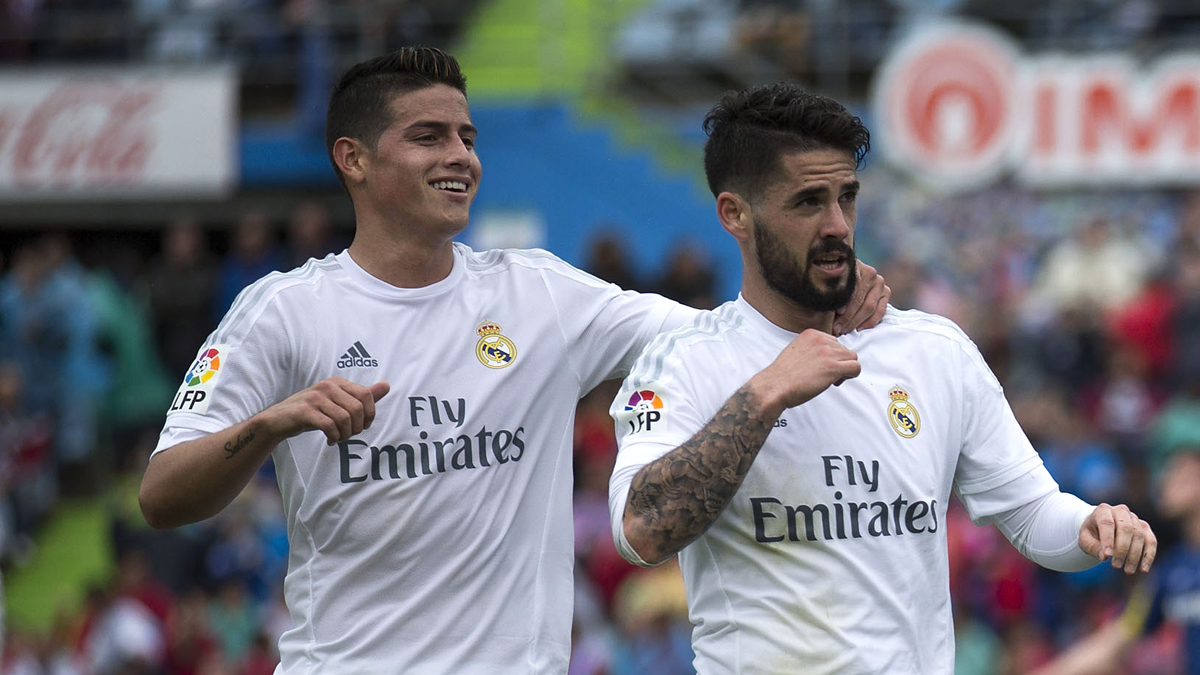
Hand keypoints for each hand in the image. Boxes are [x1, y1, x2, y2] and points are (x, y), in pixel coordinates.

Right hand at [257, 377, 390, 444]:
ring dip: (345, 434)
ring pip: (345, 419)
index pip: (366, 395)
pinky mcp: (305, 411)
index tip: (362, 426)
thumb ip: (362, 395)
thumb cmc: (312, 412)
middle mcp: (327, 386)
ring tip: (338, 438)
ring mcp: (315, 397)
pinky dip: (334, 437)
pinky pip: (329, 426)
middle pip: (357, 409)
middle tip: (348, 435)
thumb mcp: (338, 402)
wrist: (278, 420)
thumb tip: (387, 385)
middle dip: (357, 427)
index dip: (369, 415)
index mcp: (337, 382)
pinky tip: (330, 440)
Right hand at [752, 329, 860, 413]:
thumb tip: (824, 357)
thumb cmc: (783, 374)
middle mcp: (821, 340)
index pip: (834, 341)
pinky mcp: (833, 367)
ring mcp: (828, 353)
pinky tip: (836, 381)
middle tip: (826, 374)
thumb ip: (811, 349)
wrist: (775, 386)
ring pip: (852, 358)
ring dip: (845, 369)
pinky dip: (851, 375)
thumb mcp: (795, 351)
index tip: (823, 365)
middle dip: (839, 362)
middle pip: (844, 349)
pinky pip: (856, 368)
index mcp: (811, 334)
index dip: (831, 356)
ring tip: (831, 378)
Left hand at [833, 260, 889, 335]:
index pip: (850, 289)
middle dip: (847, 318)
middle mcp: (870, 273)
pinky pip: (880, 311)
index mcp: (855, 266)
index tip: (835, 316)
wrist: (849, 276)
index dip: (842, 304)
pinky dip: (869, 322)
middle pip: (859, 300)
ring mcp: (879, 282)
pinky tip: (859, 329)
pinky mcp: (886, 292)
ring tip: (844, 330)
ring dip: (855, 322)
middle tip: (836, 329)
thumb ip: (829, 291)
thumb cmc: (833, 281)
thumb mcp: (828, 282)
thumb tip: (826, 306)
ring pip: (869, 307)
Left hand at [1079, 503, 1156, 573]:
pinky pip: (1151, 541)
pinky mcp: (1144, 527)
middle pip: (1126, 529)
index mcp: (1103, 510)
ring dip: (1134, 555)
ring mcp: (1134, 518)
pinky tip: (1143, 569)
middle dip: (1122, 549)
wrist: (1100, 527)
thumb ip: (1092, 547)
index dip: (1108, 540)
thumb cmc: (1091, 534)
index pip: (1107, 523)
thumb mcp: (1085, 540)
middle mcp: (1120, 511)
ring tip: (1127, 570)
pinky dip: (1148, 556)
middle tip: (1116, 566)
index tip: (1107, 556)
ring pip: (1139, 536)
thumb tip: (1105, 557)